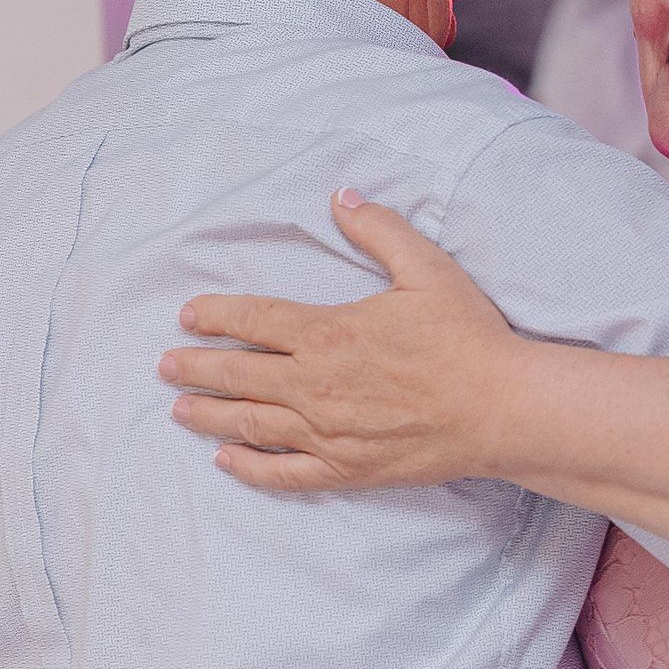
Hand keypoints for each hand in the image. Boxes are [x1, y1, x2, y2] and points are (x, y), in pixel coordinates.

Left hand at [157, 188, 527, 489]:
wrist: (502, 408)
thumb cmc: (467, 337)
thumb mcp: (427, 268)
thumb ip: (379, 230)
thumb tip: (342, 196)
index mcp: (328, 333)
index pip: (253, 322)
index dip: (216, 317)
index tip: (189, 316)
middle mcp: (315, 386)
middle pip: (237, 376)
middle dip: (195, 368)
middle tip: (165, 365)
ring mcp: (326, 433)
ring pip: (249, 424)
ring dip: (208, 416)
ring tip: (179, 410)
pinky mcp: (346, 469)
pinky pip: (283, 473)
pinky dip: (249, 467)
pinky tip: (226, 460)